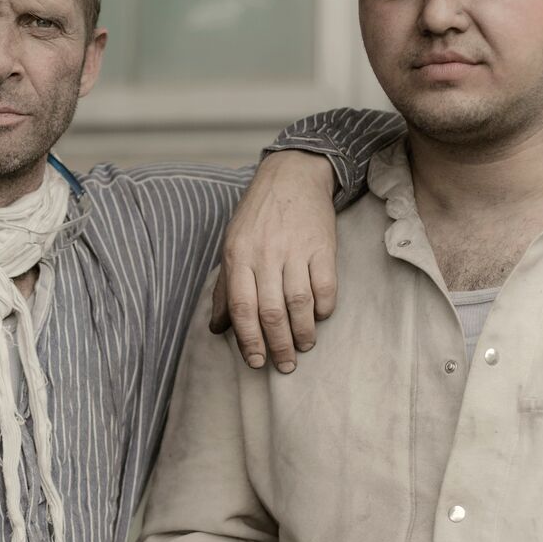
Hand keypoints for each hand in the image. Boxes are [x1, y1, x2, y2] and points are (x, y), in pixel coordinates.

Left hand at [212, 151, 338, 372]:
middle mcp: (265, 254)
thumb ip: (225, 289)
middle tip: (285, 365)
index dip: (249, 340)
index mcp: (238, 256)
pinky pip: (326, 286)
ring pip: (299, 304)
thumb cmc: (257, 217)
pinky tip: (319, 318)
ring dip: (302, 332)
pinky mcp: (323, 246)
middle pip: (271, 312)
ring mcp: (296, 250)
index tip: (256, 362)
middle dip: (278, 345)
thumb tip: (217, 328)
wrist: (292, 176)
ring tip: (303, 346)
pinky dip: (324, 308)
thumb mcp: (232, 247)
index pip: (241, 308)